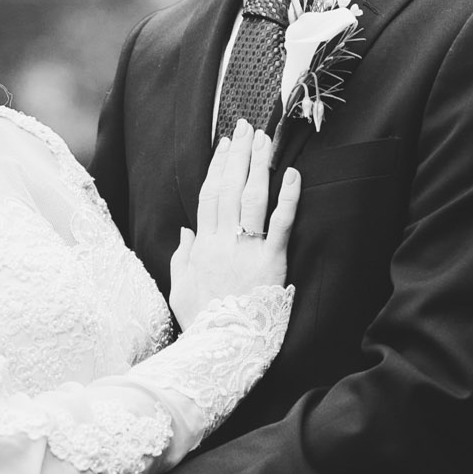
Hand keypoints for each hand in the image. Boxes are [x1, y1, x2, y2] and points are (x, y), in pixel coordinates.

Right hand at [168, 118, 299, 329]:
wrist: (221, 346)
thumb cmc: (201, 322)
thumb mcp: (179, 289)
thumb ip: (181, 257)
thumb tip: (186, 230)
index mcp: (201, 246)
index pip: (209, 196)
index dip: (216, 167)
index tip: (224, 145)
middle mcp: (222, 242)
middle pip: (229, 188)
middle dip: (238, 155)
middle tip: (246, 127)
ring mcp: (247, 250)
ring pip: (252, 199)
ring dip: (258, 166)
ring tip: (264, 140)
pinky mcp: (271, 262)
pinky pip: (280, 225)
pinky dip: (287, 199)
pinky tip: (293, 176)